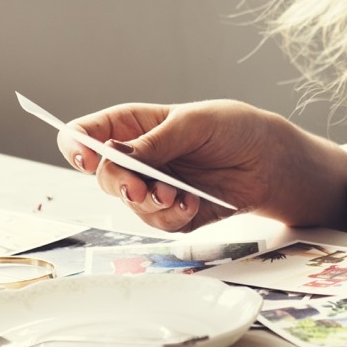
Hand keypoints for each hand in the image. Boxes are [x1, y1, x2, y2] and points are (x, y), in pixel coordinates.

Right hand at [57, 100, 346, 233]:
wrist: (270, 161)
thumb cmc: (234, 128)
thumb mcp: (195, 123)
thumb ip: (156, 141)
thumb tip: (116, 153)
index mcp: (133, 126)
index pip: (86, 134)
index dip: (76, 145)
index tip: (88, 156)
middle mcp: (136, 158)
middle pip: (101, 175)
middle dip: (118, 183)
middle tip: (141, 187)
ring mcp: (152, 187)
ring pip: (128, 204)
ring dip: (151, 203)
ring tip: (181, 194)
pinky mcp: (172, 213)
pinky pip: (157, 223)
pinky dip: (173, 216)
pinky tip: (194, 202)